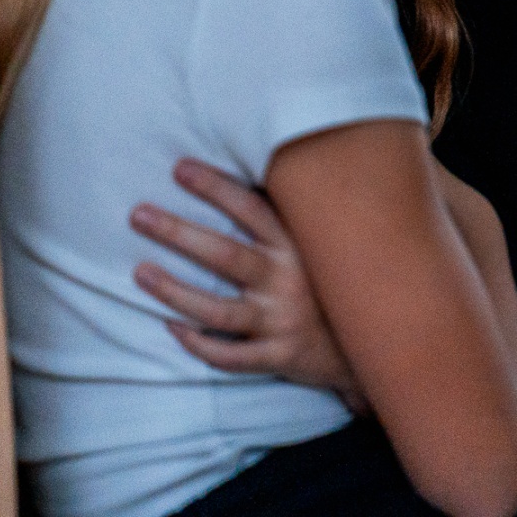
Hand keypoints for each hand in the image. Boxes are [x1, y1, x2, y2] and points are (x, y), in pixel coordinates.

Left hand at [130, 158, 362, 406]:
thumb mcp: (325, 242)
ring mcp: (281, 320)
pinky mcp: (278, 356)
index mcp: (298, 245)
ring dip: (174, 291)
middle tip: (137, 214)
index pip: (251, 208)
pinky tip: (171, 327)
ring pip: (217, 309)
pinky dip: (198, 344)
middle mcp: (288, 280)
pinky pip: (229, 355)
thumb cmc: (337, 281)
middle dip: (177, 232)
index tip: (179, 168)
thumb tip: (270, 162)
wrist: (379, 340)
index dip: (215, 187)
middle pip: (224, 254)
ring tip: (139, 272)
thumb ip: (295, 214)